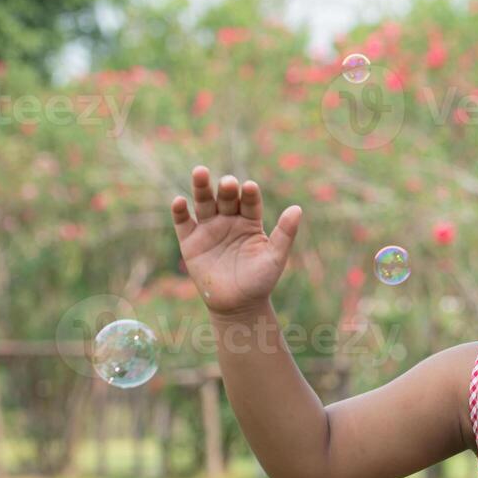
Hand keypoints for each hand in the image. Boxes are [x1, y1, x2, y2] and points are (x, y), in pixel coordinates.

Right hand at [170, 166, 302, 315]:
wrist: (238, 305)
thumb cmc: (261, 280)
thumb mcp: (275, 257)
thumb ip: (285, 233)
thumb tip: (297, 209)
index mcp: (250, 221)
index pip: (250, 202)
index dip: (250, 194)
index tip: (250, 187)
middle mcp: (229, 220)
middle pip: (226, 198)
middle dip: (226, 189)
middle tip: (228, 182)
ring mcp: (209, 229)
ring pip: (204, 203)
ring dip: (201, 188)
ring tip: (200, 172)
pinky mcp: (190, 241)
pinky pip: (183, 223)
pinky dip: (180, 212)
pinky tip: (179, 201)